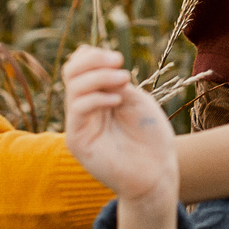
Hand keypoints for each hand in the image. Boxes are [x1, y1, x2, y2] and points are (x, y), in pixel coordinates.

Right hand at [63, 45, 179, 210]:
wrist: (157, 172)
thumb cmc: (149, 137)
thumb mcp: (134, 100)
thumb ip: (115, 83)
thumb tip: (99, 65)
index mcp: (96, 96)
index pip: (79, 66)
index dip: (94, 56)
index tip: (118, 59)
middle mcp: (83, 108)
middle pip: (72, 72)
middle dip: (93, 60)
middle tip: (118, 61)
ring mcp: (78, 124)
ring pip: (74, 87)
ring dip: (99, 77)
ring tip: (124, 79)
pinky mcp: (78, 141)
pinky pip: (77, 109)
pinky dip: (96, 98)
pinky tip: (116, 100)